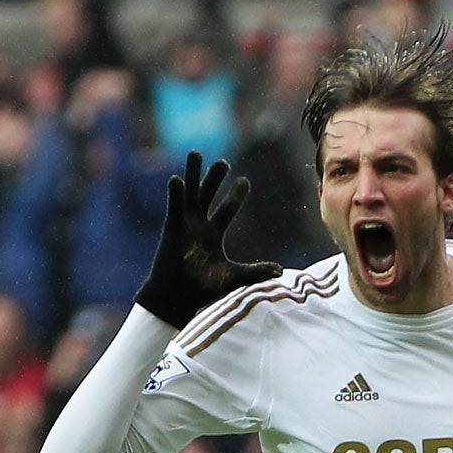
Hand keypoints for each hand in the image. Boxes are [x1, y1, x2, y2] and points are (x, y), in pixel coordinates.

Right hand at [134, 153, 283, 329]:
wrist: (178, 299)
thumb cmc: (203, 290)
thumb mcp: (233, 277)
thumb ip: (255, 271)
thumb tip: (281, 271)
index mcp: (213, 234)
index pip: (227, 210)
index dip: (235, 195)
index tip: (244, 181)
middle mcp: (198, 226)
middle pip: (207, 195)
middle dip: (214, 179)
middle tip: (223, 163)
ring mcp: (184, 225)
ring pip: (190, 194)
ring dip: (193, 174)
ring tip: (196, 153)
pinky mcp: (171, 229)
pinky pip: (174, 208)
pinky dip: (175, 194)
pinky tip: (177, 179)